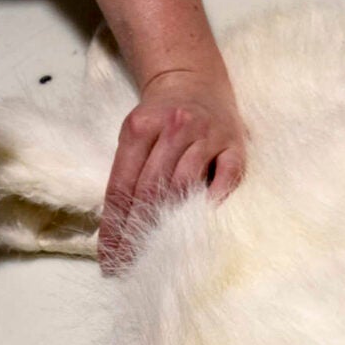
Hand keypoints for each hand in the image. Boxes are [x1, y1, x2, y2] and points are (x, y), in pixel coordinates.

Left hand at [100, 65, 248, 272]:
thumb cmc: (161, 118)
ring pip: (185, 184)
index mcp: (139, 128)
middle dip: (139, 231)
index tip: (111, 258)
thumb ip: (129, 172)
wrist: (195, 80)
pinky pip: (226, 177)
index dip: (114, 227)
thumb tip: (118, 227)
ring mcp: (206, 136)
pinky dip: (215, 200)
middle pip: (150, 188)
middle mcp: (173, 129)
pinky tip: (205, 224)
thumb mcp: (137, 135)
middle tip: (134, 264)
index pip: (122, 187)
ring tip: (163, 254)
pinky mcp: (234, 144)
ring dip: (172, 223)